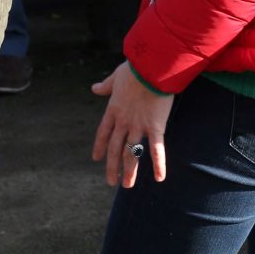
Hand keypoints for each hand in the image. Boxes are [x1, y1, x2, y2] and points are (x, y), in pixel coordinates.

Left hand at [91, 63, 172, 187]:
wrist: (151, 67)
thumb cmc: (135, 68)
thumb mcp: (116, 76)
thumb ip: (106, 85)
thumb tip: (94, 88)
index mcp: (113, 109)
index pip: (103, 132)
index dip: (99, 146)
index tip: (96, 158)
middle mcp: (123, 121)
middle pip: (115, 149)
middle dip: (112, 167)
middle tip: (111, 182)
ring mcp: (138, 126)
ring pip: (131, 154)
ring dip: (129, 171)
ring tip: (127, 186)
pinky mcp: (155, 127)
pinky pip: (156, 150)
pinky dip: (158, 164)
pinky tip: (159, 178)